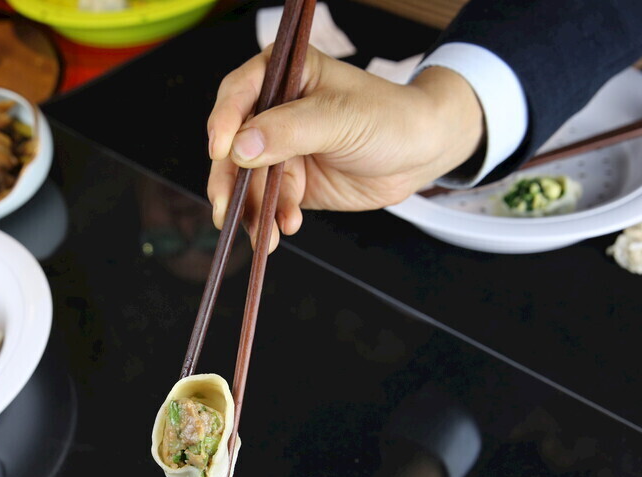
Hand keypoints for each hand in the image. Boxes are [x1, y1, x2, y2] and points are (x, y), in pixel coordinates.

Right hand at [207, 47, 484, 250]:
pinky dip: (270, 219)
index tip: (221, 151)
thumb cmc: (389, 118)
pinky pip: (266, 204)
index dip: (223, 122)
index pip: (237, 94)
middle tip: (227, 208)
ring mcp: (278, 150)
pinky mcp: (288, 183)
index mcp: (281, 75)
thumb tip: (240, 148)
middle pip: (231, 147)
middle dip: (229, 181)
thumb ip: (289, 130)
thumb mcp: (340, 118)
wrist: (420, 155)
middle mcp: (271, 112)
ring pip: (245, 183)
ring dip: (250, 210)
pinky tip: (287, 227)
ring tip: (263, 234)